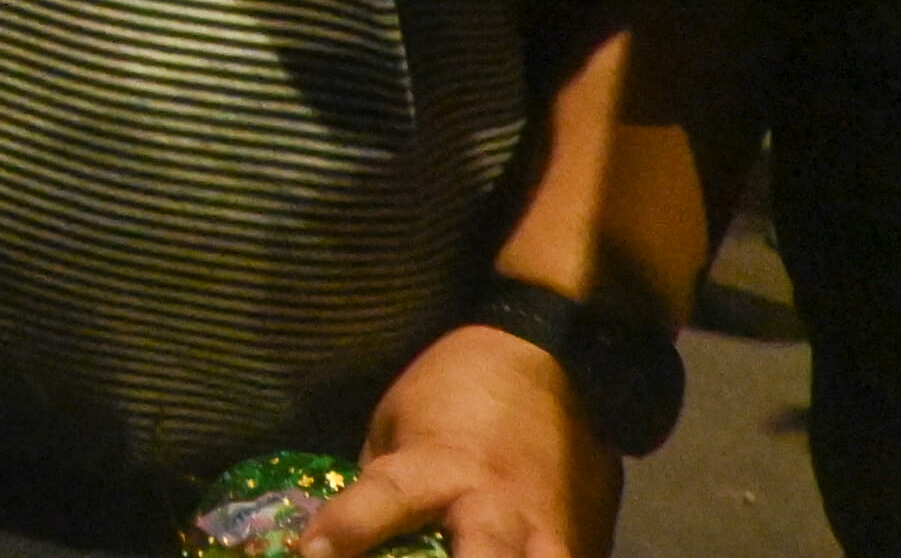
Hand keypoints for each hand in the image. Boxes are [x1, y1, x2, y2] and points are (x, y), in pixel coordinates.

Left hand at [306, 325, 620, 557]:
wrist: (552, 361)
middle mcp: (497, 508)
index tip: (313, 552)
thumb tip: (348, 540)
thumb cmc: (458, 388)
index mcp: (441, 467)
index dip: (347, 529)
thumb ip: (379, 486)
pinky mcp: (588, 545)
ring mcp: (550, 533)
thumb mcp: (397, 420)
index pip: (388, 500)